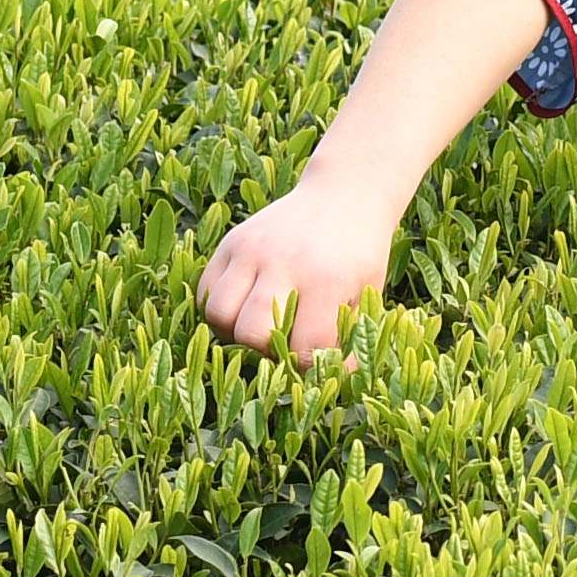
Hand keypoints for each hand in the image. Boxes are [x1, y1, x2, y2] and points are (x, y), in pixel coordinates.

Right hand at [201, 173, 398, 361]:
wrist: (344, 195)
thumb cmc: (359, 253)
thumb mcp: (370, 294)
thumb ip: (350, 339)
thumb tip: (328, 381)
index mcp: (325, 279)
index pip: (303, 346)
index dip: (307, 365)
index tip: (314, 361)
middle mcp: (283, 262)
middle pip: (251, 332)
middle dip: (265, 350)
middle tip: (283, 341)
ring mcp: (251, 249)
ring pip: (219, 314)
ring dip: (236, 331)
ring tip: (261, 325)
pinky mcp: (231, 242)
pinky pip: (206, 290)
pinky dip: (220, 308)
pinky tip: (245, 305)